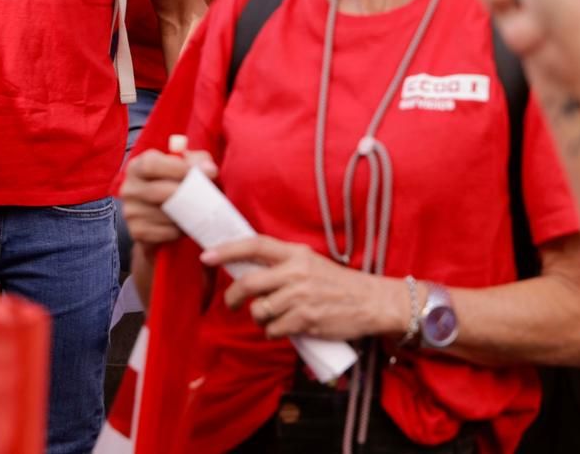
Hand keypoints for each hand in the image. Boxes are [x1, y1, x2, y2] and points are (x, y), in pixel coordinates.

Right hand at [119, 148, 217, 248]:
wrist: (160, 212)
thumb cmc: (176, 181)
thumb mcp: (187, 165)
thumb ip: (198, 161)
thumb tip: (209, 170)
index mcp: (137, 167)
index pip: (151, 165)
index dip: (178, 169)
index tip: (204, 173)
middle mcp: (129, 189)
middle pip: (158, 191)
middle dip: (187, 194)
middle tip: (209, 196)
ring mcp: (130, 212)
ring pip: (164, 215)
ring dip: (187, 214)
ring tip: (201, 210)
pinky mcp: (137, 232)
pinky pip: (165, 233)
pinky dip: (181, 230)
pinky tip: (189, 224)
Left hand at [208, 236, 400, 341]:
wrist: (372, 302)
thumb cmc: (340, 285)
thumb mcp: (312, 264)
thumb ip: (284, 266)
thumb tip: (249, 272)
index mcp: (297, 254)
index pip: (256, 245)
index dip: (228, 249)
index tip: (206, 255)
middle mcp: (296, 272)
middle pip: (248, 284)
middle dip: (233, 297)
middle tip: (233, 304)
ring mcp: (300, 297)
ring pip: (259, 311)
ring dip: (260, 320)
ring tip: (276, 318)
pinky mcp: (304, 319)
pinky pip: (272, 330)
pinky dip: (274, 333)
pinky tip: (288, 329)